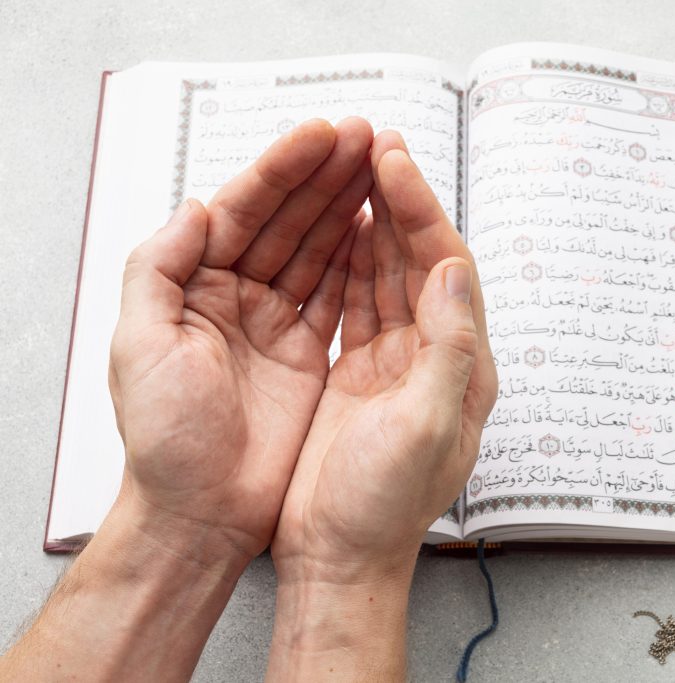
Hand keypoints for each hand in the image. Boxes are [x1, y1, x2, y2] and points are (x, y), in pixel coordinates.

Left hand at [108, 117, 372, 560]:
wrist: (203, 514)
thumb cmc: (166, 440)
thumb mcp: (140, 347)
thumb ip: (158, 268)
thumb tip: (198, 207)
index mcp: (192, 287)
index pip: (243, 210)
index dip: (284, 169)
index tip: (325, 135)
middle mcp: (235, 297)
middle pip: (286, 220)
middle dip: (325, 175)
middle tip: (367, 137)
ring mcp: (275, 324)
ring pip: (317, 249)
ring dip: (347, 206)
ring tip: (380, 165)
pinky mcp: (308, 353)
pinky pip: (336, 293)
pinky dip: (358, 258)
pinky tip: (377, 227)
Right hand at [266, 131, 496, 679]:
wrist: (339, 557)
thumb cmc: (383, 506)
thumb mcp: (427, 426)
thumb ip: (449, 346)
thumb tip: (456, 269)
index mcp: (462, 365)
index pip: (447, 268)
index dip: (421, 210)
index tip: (393, 160)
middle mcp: (436, 357)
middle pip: (420, 260)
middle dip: (401, 202)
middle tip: (376, 144)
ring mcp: (398, 363)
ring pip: (388, 275)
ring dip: (376, 222)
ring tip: (357, 169)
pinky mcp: (361, 373)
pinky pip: (358, 301)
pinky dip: (349, 261)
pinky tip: (338, 229)